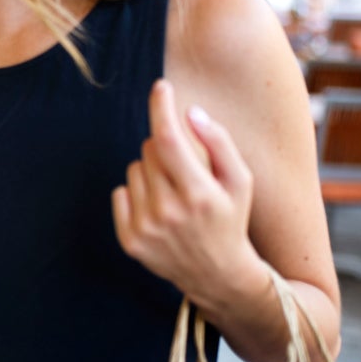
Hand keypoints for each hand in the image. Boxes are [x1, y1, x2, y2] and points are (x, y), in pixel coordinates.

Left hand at [113, 79, 262, 302]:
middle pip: (150, 149)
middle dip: (166, 149)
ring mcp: (146, 228)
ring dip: (151, 172)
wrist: (217, 274)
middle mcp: (169, 212)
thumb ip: (219, 143)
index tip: (161, 86)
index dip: (162, 107)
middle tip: (185, 171)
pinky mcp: (129, 240)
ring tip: (174, 195)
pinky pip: (120, 192)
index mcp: (199, 194)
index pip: (169, 138)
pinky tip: (158, 211)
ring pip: (134, 168)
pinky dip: (136, 194)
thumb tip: (190, 112)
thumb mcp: (239, 182)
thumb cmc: (230, 219)